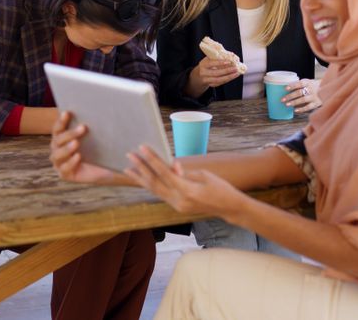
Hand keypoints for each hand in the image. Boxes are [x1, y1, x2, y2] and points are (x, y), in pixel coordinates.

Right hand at [49, 111, 128, 184]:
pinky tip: (78, 157)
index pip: (58, 128)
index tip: (68, 113)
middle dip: (69, 133)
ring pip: (57, 154)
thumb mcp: (96, 138)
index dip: (61, 120)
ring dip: (67, 148)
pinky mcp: (64, 174)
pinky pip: (64, 168)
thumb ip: (93, 127)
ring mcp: (59, 162)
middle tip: (83, 128)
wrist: (104, 169)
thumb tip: (100, 112)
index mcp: (61, 137)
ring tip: (76, 143)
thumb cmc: (97, 150)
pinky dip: (71, 162)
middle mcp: (57, 149)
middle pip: (58, 140)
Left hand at [125, 145, 244, 220]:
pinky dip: (151, 185)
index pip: (165, 173)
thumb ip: (185, 172)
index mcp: (188, 191)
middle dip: (141, 168)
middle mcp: (179, 201)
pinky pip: (161, 194)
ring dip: (141, 178)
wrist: (229, 208)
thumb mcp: (205, 175)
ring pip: (155, 191)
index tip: (143, 148)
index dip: (152, 160)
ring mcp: (177, 206)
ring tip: (128, 168)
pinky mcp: (177, 207)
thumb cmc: (220, 188)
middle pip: (155, 183)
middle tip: (130, 155)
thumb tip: (171, 165)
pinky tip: (143, 178)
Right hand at [195, 57, 240, 87]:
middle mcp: (203, 73)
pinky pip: (220, 83)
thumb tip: (231, 55)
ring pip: (219, 80)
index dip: (220, 62)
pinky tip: (233, 76)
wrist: (200, 75)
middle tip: (235, 68)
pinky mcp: (211, 84)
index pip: (211, 63)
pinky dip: (228, 80)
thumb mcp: (209, 59)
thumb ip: (218, 57)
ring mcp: (206, 80)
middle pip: (216, 73)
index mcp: (203, 64)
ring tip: (237, 73)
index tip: (229, 61)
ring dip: (229, 77)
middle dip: (227, 71)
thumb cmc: (207, 64)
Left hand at [283, 78, 321, 112]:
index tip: (285, 88)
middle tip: (282, 99)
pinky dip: (301, 109)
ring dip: (294, 102)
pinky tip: (295, 110)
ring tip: (287, 104)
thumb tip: (286, 90)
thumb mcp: (308, 82)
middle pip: (300, 92)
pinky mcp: (316, 103)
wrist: (328, 89)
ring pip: (303, 100)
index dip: (293, 86)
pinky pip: (308, 107)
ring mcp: (314, 96)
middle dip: (290, 96)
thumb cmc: (313, 86)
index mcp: (308, 82)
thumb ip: (300, 85)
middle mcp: (311, 89)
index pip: (300, 83)